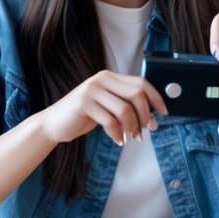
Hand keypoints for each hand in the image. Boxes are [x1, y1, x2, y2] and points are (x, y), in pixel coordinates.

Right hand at [40, 70, 168, 145]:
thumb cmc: (84, 116)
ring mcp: (91, 90)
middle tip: (145, 132)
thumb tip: (153, 115)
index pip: (141, 83)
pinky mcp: (83, 104)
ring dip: (133, 128)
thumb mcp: (107, 106)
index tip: (164, 113)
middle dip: (145, 116)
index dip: (156, 98)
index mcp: (110, 77)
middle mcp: (102, 79)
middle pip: (136, 95)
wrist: (54, 124)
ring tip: (131, 138)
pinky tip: (118, 140)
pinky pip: (110, 121)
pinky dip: (118, 134)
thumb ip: (125, 104)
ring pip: (125, 110)